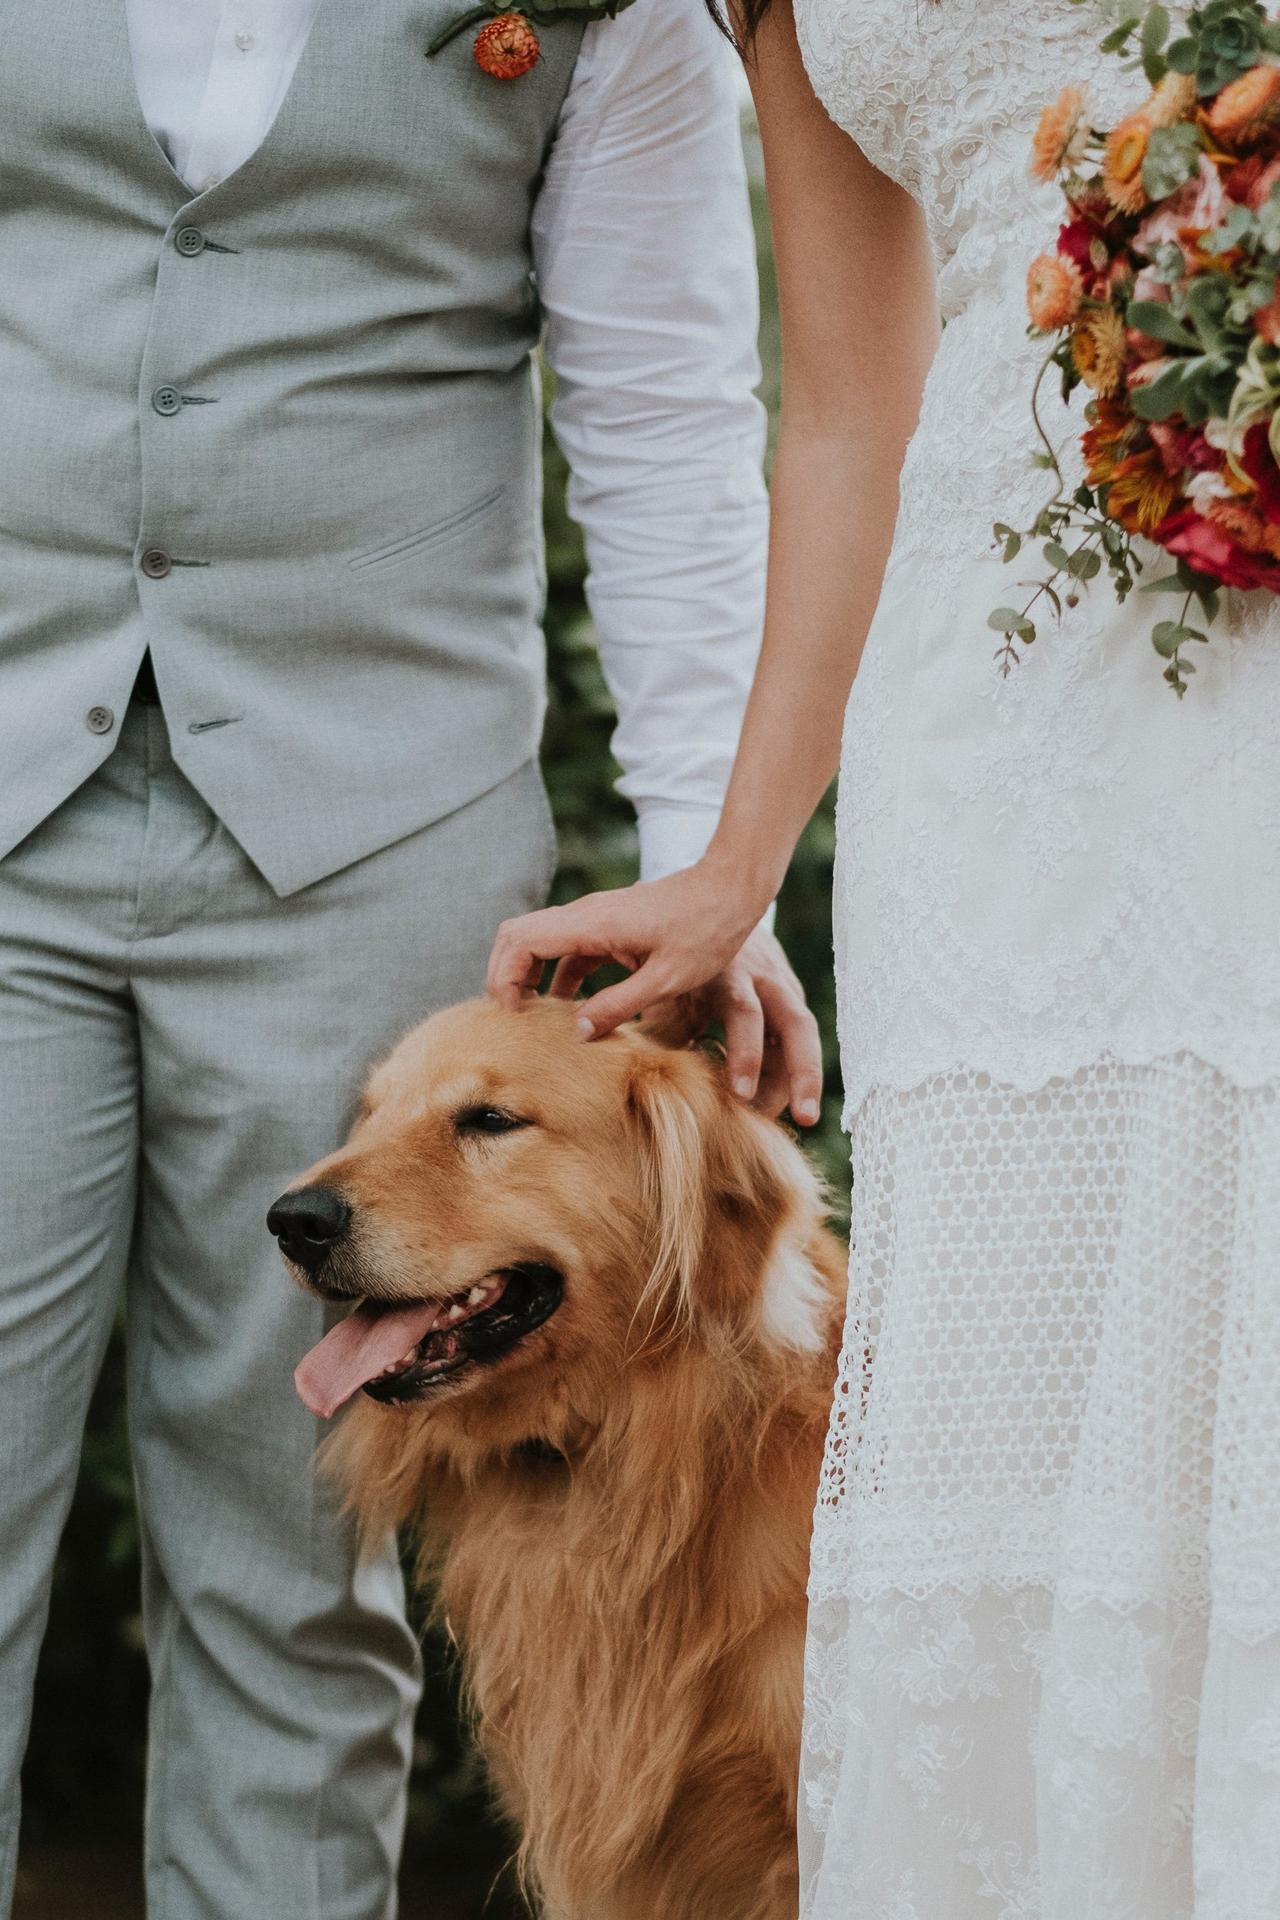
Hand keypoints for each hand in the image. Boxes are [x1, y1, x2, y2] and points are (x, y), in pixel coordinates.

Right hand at [486, 863, 823, 1124]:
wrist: (732, 890)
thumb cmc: (707, 932)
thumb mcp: (666, 980)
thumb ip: (617, 1006)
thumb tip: (575, 1033)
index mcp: (591, 925)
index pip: (519, 942)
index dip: (505, 978)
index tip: (514, 1014)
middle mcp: (585, 914)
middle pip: (517, 936)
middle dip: (506, 975)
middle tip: (514, 1018)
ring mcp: (595, 917)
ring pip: (540, 941)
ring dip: (531, 976)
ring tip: (538, 1021)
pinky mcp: (610, 924)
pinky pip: (569, 948)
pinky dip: (559, 975)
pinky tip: (573, 1008)